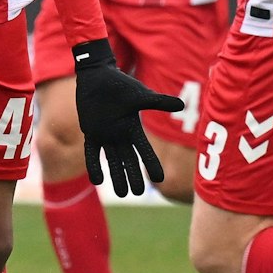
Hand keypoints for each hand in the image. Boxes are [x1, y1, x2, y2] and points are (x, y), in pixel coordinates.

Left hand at [74, 38, 184, 195]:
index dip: (151, 164)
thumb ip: (159, 102)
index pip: (145, 150)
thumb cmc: (121, 84)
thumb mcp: (141, 95)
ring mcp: (105, 135)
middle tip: (138, 193)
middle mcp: (121, 135)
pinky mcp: (91, 133)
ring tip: (121, 194)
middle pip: (129, 160)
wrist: (98, 77)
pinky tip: (97, 181)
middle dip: (133, 176)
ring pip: (112, 161)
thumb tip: (181, 106)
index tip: (160, 179)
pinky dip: (95, 166)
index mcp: (133, 129)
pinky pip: (92, 153)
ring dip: (116, 177)